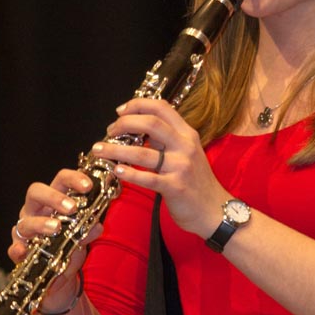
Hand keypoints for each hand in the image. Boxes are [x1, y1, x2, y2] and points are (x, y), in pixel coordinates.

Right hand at [8, 167, 102, 309]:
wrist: (60, 276)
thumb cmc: (69, 246)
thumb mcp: (83, 236)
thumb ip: (89, 229)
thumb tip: (97, 226)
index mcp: (53, 200)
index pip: (60, 181)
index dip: (73, 179)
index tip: (88, 186)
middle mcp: (35, 210)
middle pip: (36, 192)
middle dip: (54, 197)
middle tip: (72, 208)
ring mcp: (25, 229)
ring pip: (25, 221)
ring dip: (40, 223)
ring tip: (56, 228)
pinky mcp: (19, 250)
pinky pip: (14, 248)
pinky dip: (17, 249)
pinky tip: (23, 251)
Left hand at [96, 97, 228, 236]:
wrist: (215, 210)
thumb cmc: (196, 182)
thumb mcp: (187, 153)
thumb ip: (167, 139)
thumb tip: (138, 127)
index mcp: (187, 134)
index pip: (162, 107)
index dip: (138, 105)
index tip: (120, 111)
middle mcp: (185, 146)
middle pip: (151, 123)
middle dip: (124, 124)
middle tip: (109, 131)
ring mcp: (181, 166)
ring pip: (142, 152)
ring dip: (116, 150)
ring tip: (99, 150)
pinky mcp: (175, 187)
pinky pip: (147, 178)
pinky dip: (128, 173)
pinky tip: (116, 171)